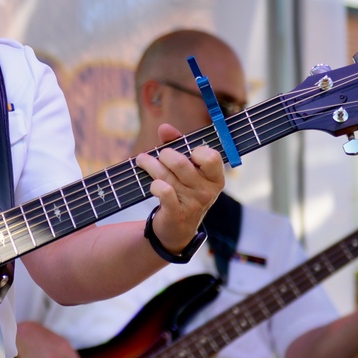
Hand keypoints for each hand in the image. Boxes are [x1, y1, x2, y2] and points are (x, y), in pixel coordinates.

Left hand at [135, 122, 224, 253]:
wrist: (177, 229)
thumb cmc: (182, 190)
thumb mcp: (185, 169)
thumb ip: (176, 144)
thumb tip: (164, 128)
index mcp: (215, 177)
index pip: (211, 157)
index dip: (196, 150)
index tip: (186, 151)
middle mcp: (207, 191)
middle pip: (181, 163)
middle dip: (164, 154)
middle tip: (157, 154)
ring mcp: (193, 203)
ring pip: (166, 176)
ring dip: (150, 165)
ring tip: (142, 160)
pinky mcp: (177, 213)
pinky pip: (163, 192)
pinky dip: (155, 185)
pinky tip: (152, 184)